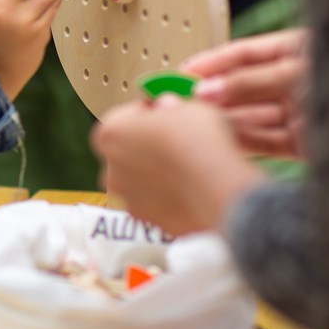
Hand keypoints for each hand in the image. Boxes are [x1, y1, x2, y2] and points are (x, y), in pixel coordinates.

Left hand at [92, 95, 268, 234]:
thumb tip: (167, 108)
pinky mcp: (149, 222)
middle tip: (175, 140)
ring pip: (139, 181)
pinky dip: (168, 198)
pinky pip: (156, 204)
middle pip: (125, 152)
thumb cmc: (198, 143)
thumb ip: (170, 107)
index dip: (145, 114)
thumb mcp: (188, 107)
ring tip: (186, 166)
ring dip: (155, 174)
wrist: (218, 189)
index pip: (122, 117)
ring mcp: (128, 200)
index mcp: (110, 134)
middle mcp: (110, 170)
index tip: (162, 113)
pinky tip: (190, 188)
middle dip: (146, 146)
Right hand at [181, 28, 309, 157]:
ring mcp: (301, 113)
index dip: (212, 62)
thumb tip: (209, 89)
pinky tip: (219, 139)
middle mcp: (297, 82)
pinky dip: (241, 141)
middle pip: (243, 87)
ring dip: (222, 119)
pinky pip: (265, 141)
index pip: (244, 54)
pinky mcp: (304, 143)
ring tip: (195, 122)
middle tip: (182, 101)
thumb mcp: (294, 73)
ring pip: (250, 116)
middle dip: (213, 95)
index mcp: (299, 52)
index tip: (184, 72)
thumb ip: (248, 81)